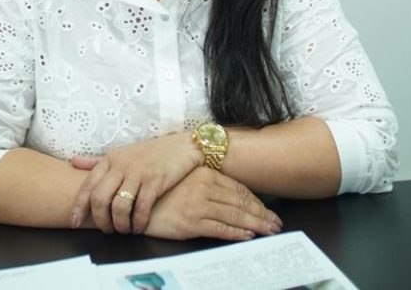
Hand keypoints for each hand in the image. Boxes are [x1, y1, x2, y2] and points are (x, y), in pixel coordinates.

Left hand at [69, 132, 202, 233]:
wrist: (182, 146)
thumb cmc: (150, 152)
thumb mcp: (121, 153)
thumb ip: (96, 161)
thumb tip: (73, 162)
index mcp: (110, 160)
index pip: (87, 186)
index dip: (78, 207)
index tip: (74, 222)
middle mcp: (121, 166)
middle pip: (100, 199)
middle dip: (101, 220)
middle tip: (107, 230)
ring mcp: (138, 173)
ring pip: (119, 206)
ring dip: (120, 224)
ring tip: (124, 230)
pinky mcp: (155, 181)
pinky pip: (141, 208)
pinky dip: (138, 222)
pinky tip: (140, 226)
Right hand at [144, 166, 282, 240]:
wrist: (134, 200)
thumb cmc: (160, 190)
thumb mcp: (185, 179)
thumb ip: (206, 182)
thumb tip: (228, 193)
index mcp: (204, 173)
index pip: (238, 188)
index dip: (256, 201)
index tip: (267, 210)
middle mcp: (204, 187)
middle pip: (241, 201)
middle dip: (261, 214)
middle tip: (275, 223)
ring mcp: (198, 204)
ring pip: (235, 215)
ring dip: (255, 224)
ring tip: (268, 231)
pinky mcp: (191, 222)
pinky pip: (220, 228)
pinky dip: (236, 233)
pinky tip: (247, 236)